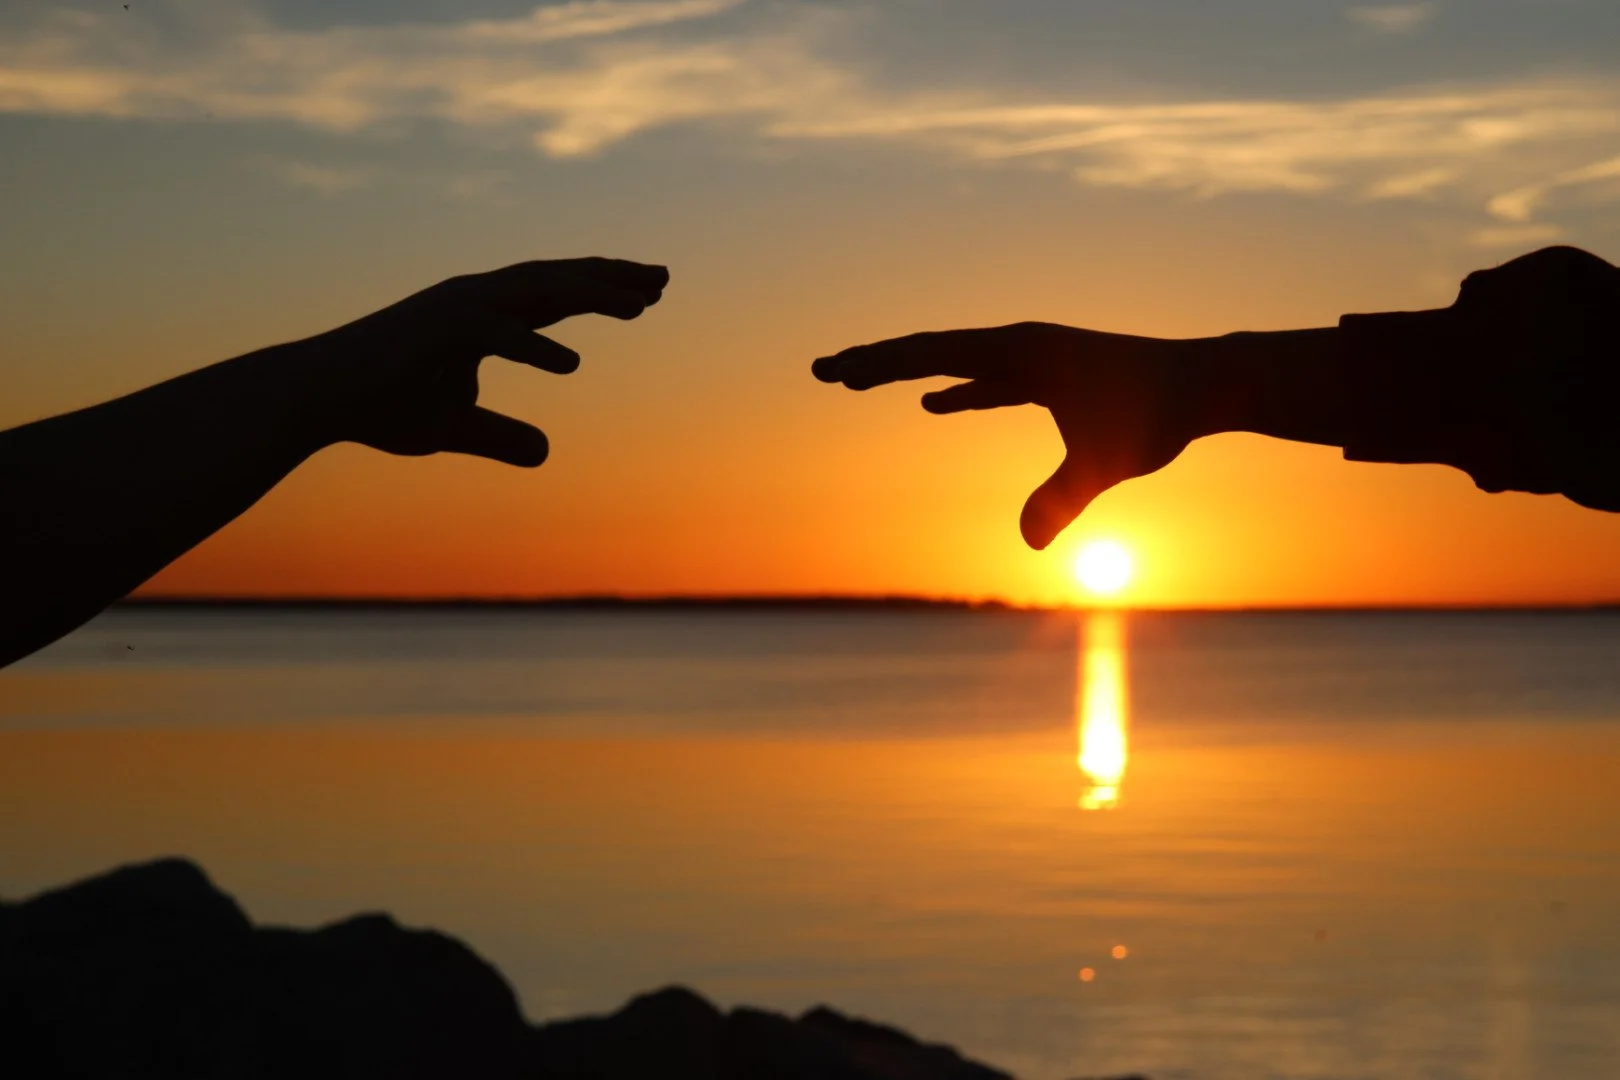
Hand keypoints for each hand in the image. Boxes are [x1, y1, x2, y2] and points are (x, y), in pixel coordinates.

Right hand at [311, 257, 668, 465]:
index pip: (554, 295)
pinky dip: (532, 346)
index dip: (602, 291)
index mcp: (481, 316)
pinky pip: (493, 336)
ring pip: (534, 292)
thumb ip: (500, 437)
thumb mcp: (455, 429)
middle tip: (663, 279)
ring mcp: (453, 309)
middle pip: (556, 280)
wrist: (315, 400)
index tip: (651, 293)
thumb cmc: (379, 408)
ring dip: (588, 295)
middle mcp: (473, 300)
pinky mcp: (433, 331)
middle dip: (611, 278)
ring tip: (640, 305)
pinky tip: (570, 363)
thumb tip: (547, 454)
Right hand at [813, 323, 1204, 549]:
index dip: (876, 363)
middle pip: (930, 350)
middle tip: (822, 369)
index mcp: (1018, 350)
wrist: (1204, 386)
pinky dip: (959, 391)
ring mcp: (1034, 358)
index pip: (929, 354)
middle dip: (875, 362)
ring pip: (955, 363)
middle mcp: (1019, 344)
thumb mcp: (1105, 461)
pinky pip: (989, 382)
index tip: (831, 369)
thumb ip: (1063, 497)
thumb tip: (1028, 541)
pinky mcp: (1050, 378)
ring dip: (907, 373)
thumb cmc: (1156, 417)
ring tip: (859, 381)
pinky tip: (935, 405)